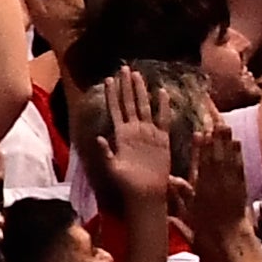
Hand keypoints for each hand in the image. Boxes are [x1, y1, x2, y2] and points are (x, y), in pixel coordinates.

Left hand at [90, 72, 175, 206]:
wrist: (145, 193)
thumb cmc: (127, 183)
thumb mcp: (112, 167)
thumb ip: (106, 152)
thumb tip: (98, 137)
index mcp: (121, 135)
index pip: (115, 109)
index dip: (113, 94)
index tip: (110, 78)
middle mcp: (134, 130)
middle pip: (129, 103)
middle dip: (127, 86)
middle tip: (124, 68)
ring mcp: (148, 133)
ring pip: (144, 107)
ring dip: (140, 91)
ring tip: (138, 75)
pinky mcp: (162, 139)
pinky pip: (163, 119)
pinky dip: (162, 106)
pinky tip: (161, 93)